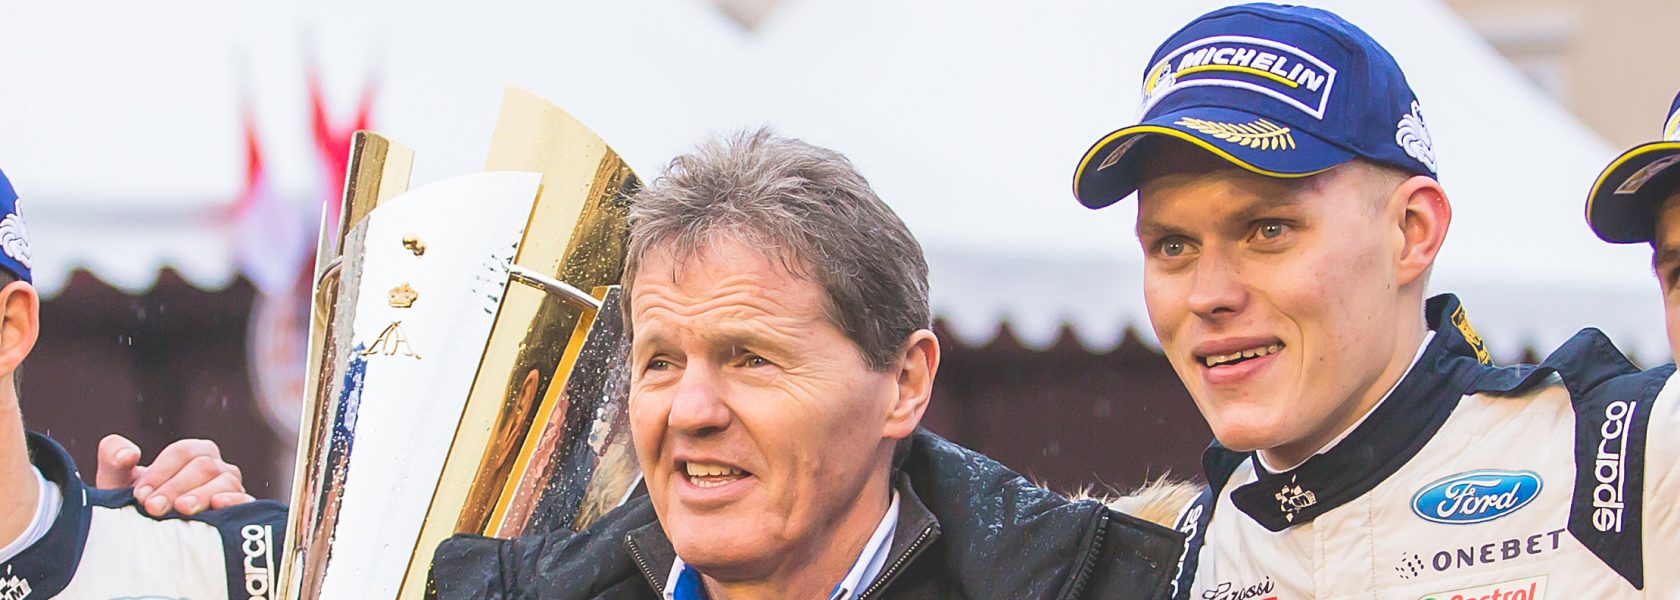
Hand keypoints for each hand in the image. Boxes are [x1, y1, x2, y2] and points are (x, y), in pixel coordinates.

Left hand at [96, 434, 255, 516]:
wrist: (152, 539)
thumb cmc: (136, 505)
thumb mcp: (118, 481)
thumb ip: (113, 456)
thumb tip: (128, 455)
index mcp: (193, 453)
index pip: (183, 452)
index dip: (160, 471)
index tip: (139, 494)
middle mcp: (217, 467)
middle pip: (204, 466)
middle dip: (176, 487)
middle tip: (152, 508)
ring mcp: (231, 488)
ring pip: (225, 481)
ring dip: (201, 495)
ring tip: (181, 510)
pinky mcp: (242, 510)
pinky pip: (246, 501)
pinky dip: (234, 501)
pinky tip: (217, 506)